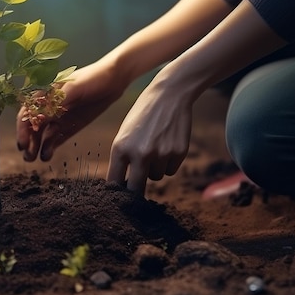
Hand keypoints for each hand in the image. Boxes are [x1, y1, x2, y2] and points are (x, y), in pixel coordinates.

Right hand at [16, 61, 124, 161]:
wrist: (113, 81)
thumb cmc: (91, 78)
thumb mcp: (73, 89)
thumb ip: (56, 103)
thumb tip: (39, 119)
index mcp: (44, 94)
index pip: (27, 113)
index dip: (22, 128)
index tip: (23, 143)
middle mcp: (47, 108)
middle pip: (31, 127)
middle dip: (27, 141)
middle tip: (27, 156)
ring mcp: (58, 118)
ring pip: (41, 136)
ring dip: (36, 147)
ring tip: (34, 159)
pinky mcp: (68, 127)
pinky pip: (55, 140)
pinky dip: (49, 148)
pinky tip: (47, 155)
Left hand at [107, 78, 191, 195]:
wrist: (169, 95)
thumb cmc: (142, 116)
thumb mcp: (124, 134)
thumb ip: (122, 157)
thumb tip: (122, 185)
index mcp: (120, 148)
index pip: (115, 181)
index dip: (116, 192)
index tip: (117, 199)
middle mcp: (140, 153)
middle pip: (135, 189)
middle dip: (134, 194)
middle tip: (135, 194)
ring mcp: (161, 154)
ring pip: (155, 177)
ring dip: (154, 169)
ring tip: (154, 147)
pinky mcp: (179, 153)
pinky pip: (170, 170)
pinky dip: (168, 163)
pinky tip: (167, 144)